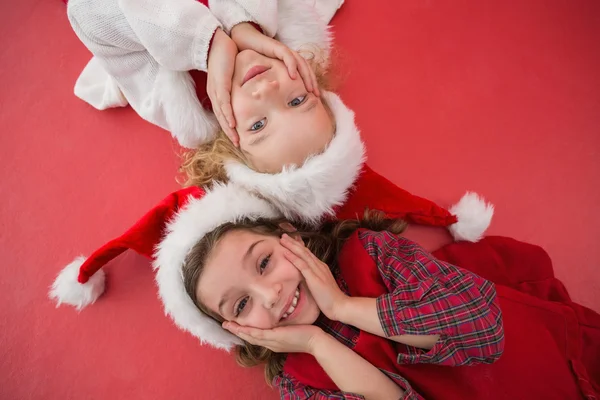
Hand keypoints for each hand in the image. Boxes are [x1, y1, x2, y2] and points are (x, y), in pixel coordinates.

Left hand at [207, 28, 238, 145]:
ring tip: (236, 139)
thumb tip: (248, 92)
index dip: (229, 126)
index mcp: (217, 93)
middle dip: (229, 132)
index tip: (237, 137)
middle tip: (237, 144)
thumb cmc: (226, 57)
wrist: (216, 42)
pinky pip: (224, 102)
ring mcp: (216, 90)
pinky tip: (233, 123)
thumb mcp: (232, 75)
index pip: (223, 114)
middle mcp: (214, 94)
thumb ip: (237, 86)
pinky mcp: (220, 84)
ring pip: (222, 113)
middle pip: (221, 118)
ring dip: (229, 128)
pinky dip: (228, 114)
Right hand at [223, 321, 323, 353]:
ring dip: (238, 331)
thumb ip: (285, 324)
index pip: (256, 337)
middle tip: (226, 325)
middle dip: (237, 332)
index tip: (236, 325)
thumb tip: (281, 314)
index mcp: (274, 342)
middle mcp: (271, 344)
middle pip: (249, 338)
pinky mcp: (275, 337)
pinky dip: (247, 331)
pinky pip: (258, 334)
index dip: (245, 332)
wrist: (315, 342)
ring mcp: (272, 341)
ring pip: (251, 337)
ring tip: (227, 325)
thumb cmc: (307, 333)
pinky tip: (240, 328)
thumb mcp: (292, 328)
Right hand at [230, 23, 319, 95]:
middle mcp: (289, 56)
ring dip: (306, 76)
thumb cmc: (254, 58)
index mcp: (289, 61)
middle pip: (306, 68)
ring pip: (300, 63)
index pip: (304, 72)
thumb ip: (273, 81)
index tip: (315, 97)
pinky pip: (288, 56)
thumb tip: (277, 99)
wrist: (244, 40)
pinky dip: (292, 66)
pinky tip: (293, 77)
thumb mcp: (266, 72)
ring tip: (309, 89)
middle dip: (312, 82)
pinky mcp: (277, 47)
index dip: (311, 83)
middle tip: (316, 95)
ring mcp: (284, 50)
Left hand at [281, 234, 348, 320]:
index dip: (299, 246)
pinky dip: (293, 258)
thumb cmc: (329, 299)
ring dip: (291, 246)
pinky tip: (285, 252)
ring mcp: (317, 270)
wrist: (340, 305)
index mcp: (321, 267)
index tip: (290, 240)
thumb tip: (301, 276)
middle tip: (283, 235)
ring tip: (282, 239)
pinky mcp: (314, 278)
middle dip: (293, 242)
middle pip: (304, 250)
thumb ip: (312, 279)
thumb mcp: (319, 285)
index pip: (308, 253)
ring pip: (302, 254)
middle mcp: (319, 265)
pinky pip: (302, 265)